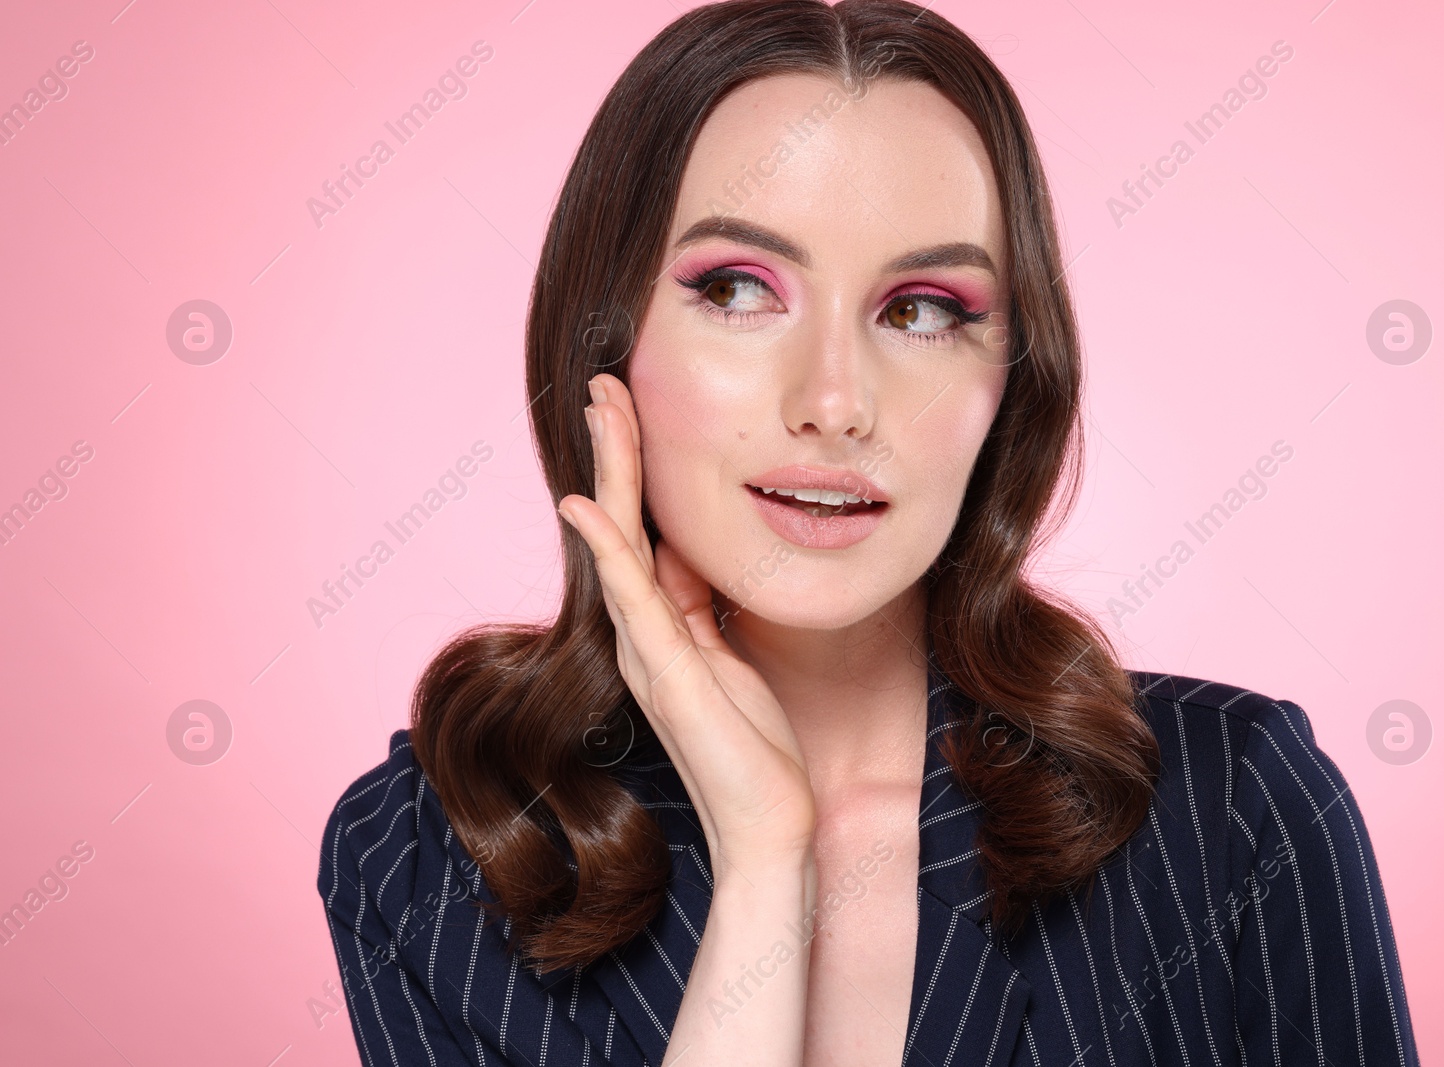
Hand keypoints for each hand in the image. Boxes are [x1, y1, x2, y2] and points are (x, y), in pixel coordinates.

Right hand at [557, 373, 816, 877]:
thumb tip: (686, 552)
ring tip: (602, 408)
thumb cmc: (753, 745)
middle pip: (620, 522)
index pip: (641, 529)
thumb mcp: (729, 655)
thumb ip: (701, 605)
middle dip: (615, 450)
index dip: (634, 468)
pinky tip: (583, 504)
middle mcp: (641, 632)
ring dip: (609, 472)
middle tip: (605, 384)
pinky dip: (606, 548)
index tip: (629, 407)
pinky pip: (632, 596)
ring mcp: (647, 651)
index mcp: (661, 625)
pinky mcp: (667, 672)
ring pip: (619, 542)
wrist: (766, 823)